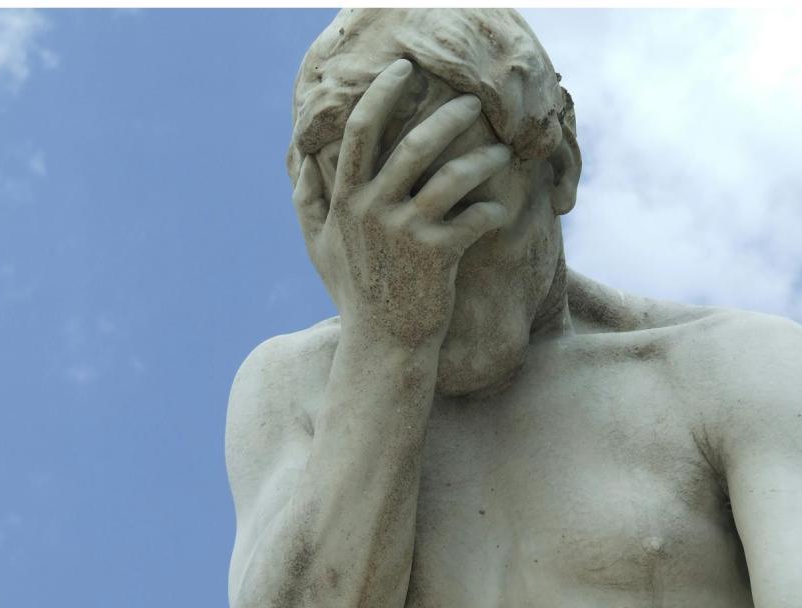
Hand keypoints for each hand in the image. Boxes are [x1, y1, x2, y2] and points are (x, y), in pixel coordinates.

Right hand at [293, 59, 511, 348]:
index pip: (360, 131)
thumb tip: (299, 161)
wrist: (384, 344)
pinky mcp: (438, 256)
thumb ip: (307, 201)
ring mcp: (406, 232)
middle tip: (472, 101)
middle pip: (414, 144)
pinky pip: (475, 217)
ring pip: (452, 177)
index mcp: (346, 199)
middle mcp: (373, 210)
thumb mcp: (320, 247)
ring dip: (483, 158)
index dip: (382, 93)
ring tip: (503, 151)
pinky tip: (501, 206)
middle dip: (448, 115)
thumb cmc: (354, 291)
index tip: (404, 69)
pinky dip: (493, 207)